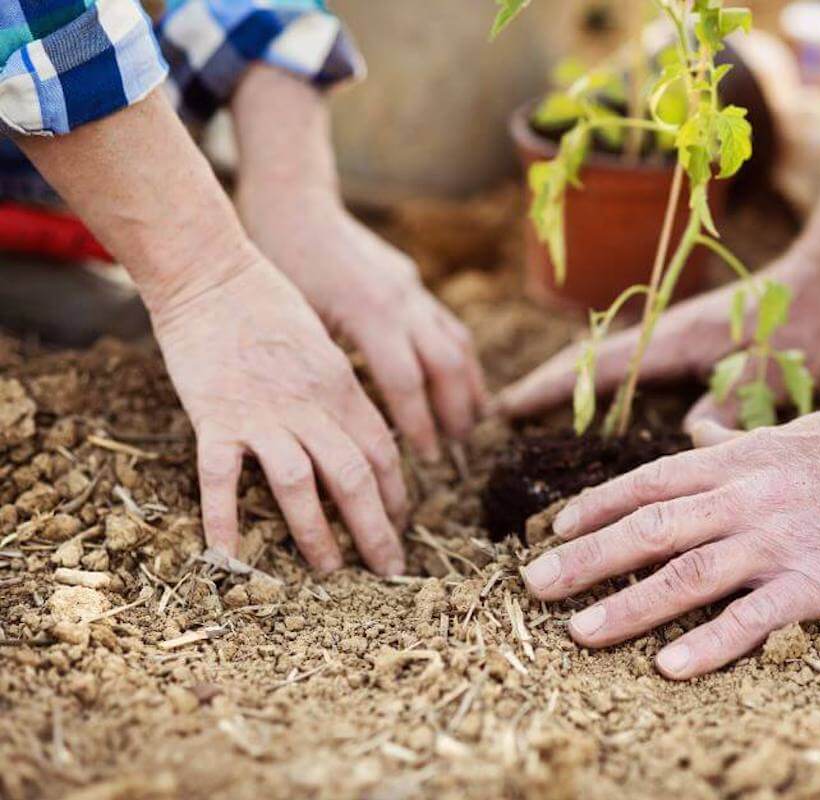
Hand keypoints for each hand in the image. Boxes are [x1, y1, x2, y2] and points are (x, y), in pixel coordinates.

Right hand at [151, 251, 409, 575]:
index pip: (382, 452)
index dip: (397, 492)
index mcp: (341, 387)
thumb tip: (359, 433)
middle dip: (377, 529)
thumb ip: (339, 391)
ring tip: (330, 571)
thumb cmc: (268, 301)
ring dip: (318, 533)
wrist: (212, 271)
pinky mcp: (215, 416)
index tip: (402, 521)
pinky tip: (229, 557)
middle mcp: (311, 405)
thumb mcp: (322, 345)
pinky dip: (225, 518)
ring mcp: (262, 413)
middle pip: (355, 477)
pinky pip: (222, 477)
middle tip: (390, 568)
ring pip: (302, 485)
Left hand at [239, 190, 487, 460]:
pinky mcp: (411, 281)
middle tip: (456, 448)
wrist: (293, 202)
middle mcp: (401, 300)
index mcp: (370, 312)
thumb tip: (339, 424)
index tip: (425, 459)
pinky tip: (459, 380)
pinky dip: (459, 358)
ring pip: (457, 343)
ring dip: (469, 385)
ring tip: (473, 421)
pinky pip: (447, 325)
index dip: (419, 423)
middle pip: (447, 365)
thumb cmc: (279, 261)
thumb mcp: (294, 320)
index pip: (407, 381)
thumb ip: (324, 366)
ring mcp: (411, 288)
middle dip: (455, 410)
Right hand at [495, 248, 819, 429]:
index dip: (550, 388)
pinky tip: (597, 405)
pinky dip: (598, 381)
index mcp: (669, 339)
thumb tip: (689, 439)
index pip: (596, 366)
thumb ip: (729, 404)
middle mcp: (659, 334)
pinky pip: (627, 364)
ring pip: (604, 360)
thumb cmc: (797, 329)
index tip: (505, 407)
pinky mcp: (685, 342)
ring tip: (531, 409)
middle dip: (544, 383)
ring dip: (568, 381)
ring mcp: (669, 336)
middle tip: (498, 412)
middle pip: (586, 359)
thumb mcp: (768, 372)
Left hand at [519, 407, 819, 678]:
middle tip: (535, 585)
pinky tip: (669, 667)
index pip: (647, 483)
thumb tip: (700, 424)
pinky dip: (709, 643)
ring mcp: (777, 542)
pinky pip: (752, 618)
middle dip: (586, 558)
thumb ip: (737, 436)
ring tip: (579, 632)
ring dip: (628, 604)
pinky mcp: (816, 584)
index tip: (554, 529)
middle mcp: (744, 498)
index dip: (596, 507)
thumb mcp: (793, 427)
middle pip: (648, 530)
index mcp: (737, 461)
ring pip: (685, 574)